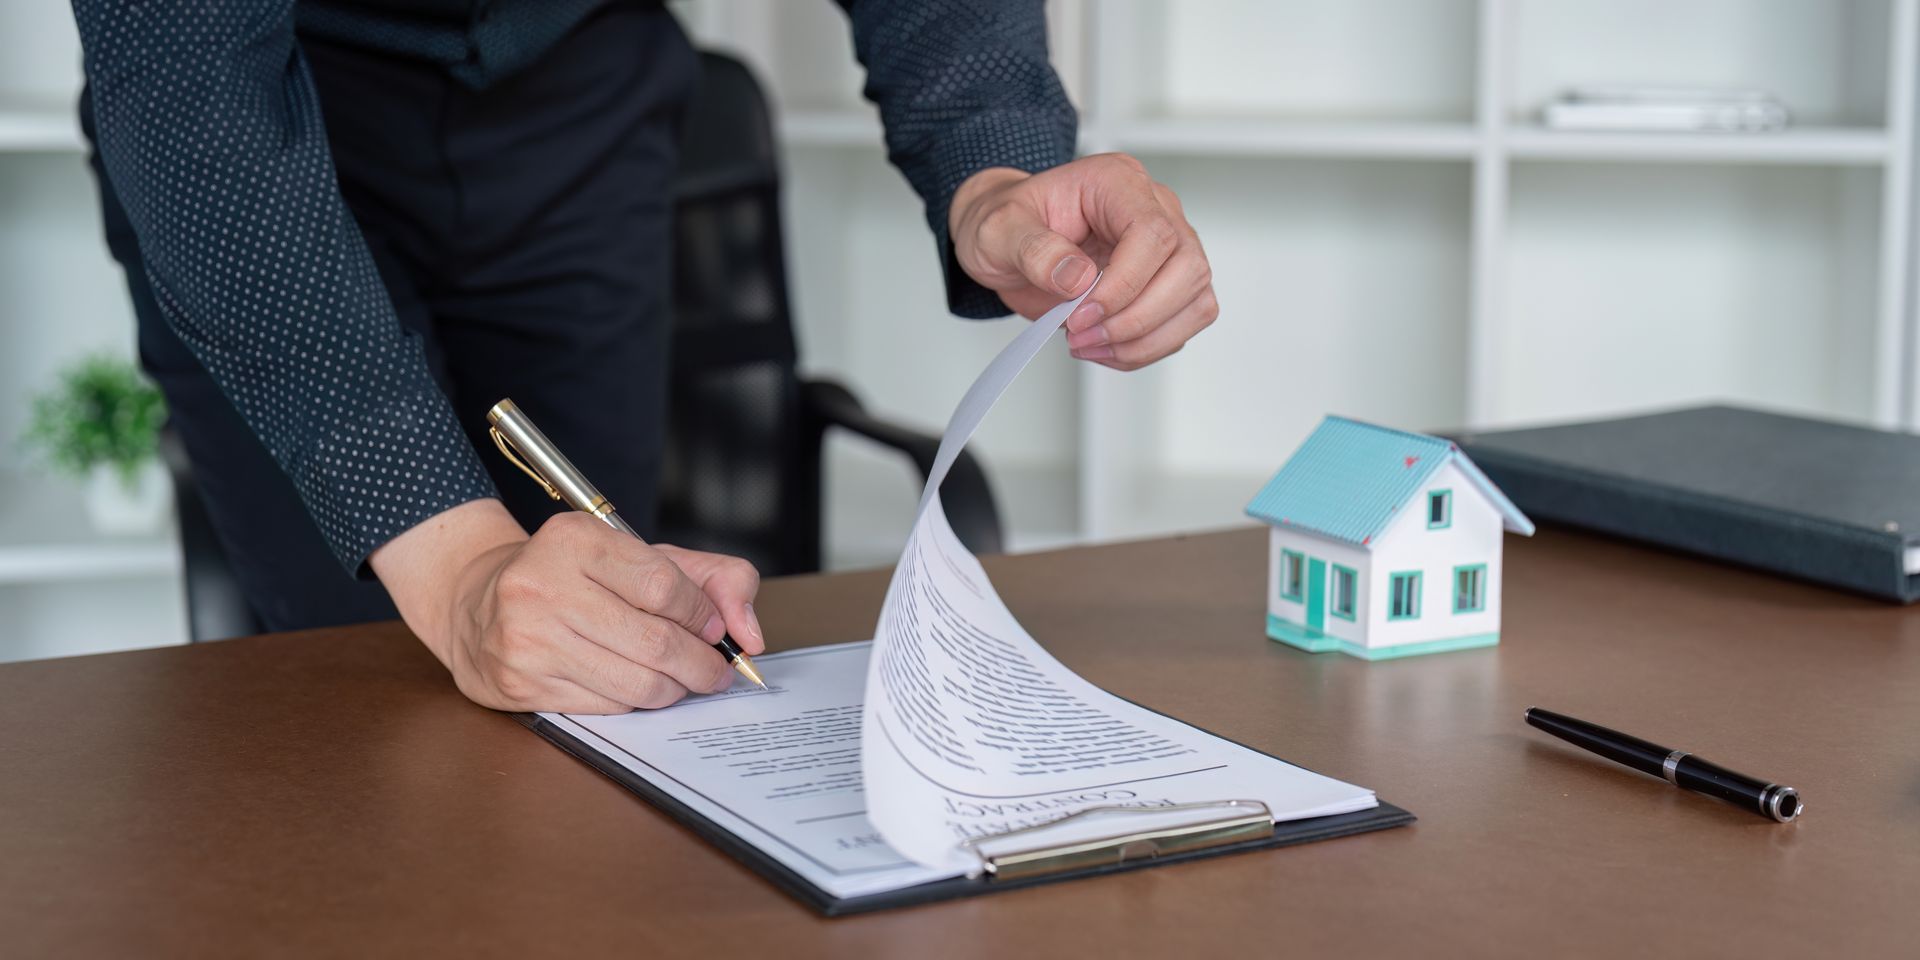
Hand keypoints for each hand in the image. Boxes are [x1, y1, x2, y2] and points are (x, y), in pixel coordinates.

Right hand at [370, 500, 763, 713]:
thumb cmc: (574, 576)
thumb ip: (711, 578)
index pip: (663, 584)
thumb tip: (750, 634)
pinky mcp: (519, 683)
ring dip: (674, 690)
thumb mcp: (639, 555)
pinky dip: (635, 704)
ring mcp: (526, 638)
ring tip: (684, 682)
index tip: (715, 629)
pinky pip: (604, 708)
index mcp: (575, 539)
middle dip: (700, 665)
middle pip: (654, 641)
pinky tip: (638, 689)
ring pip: (634, 683)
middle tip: (717, 672)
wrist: (477, 602)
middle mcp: (543, 585)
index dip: (702, 615)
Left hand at [948, 155, 1217, 370]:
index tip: (1083, 313)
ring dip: (1145, 340)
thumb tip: (1078, 279)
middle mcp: (1154, 209)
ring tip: (1090, 345)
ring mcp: (1168, 248)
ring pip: (1195, 301)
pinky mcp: (1167, 284)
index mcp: (1117, 183)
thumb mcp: (998, 230)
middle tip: (1083, 335)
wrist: (1007, 242)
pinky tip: (1103, 346)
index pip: (1153, 233)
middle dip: (1137, 318)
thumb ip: (1035, 250)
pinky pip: (1180, 325)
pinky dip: (1144, 349)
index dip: (1125, 283)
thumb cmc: (1008, 224)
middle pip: (1188, 268)